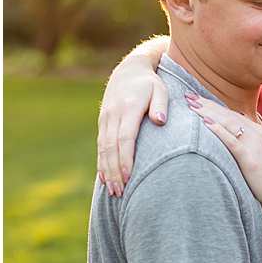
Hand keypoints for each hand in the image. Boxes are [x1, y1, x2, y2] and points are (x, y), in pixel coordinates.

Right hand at [98, 56, 168, 195]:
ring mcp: (105, 118)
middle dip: (114, 171)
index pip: (125, 137)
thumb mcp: (160, 90)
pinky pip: (100, 145)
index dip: (125, 159)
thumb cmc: (151, 84)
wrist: (130, 70)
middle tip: (120, 192)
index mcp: (128, 108)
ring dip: (107, 170)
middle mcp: (113, 114)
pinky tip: (104, 178)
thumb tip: (160, 121)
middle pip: (111, 147)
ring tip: (113, 191)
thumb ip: (161, 105)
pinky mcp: (103, 122)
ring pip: (103, 148)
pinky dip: (101, 162)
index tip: (128, 177)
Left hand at [186, 93, 261, 207]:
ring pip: (228, 123)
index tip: (201, 101)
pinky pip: (231, 141)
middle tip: (189, 95)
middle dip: (208, 104)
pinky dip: (218, 130)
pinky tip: (205, 122)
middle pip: (229, 115)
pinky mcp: (249, 158)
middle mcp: (259, 134)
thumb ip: (255, 147)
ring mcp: (255, 145)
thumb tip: (241, 144)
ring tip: (191, 104)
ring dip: (208, 112)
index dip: (216, 107)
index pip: (235, 116)